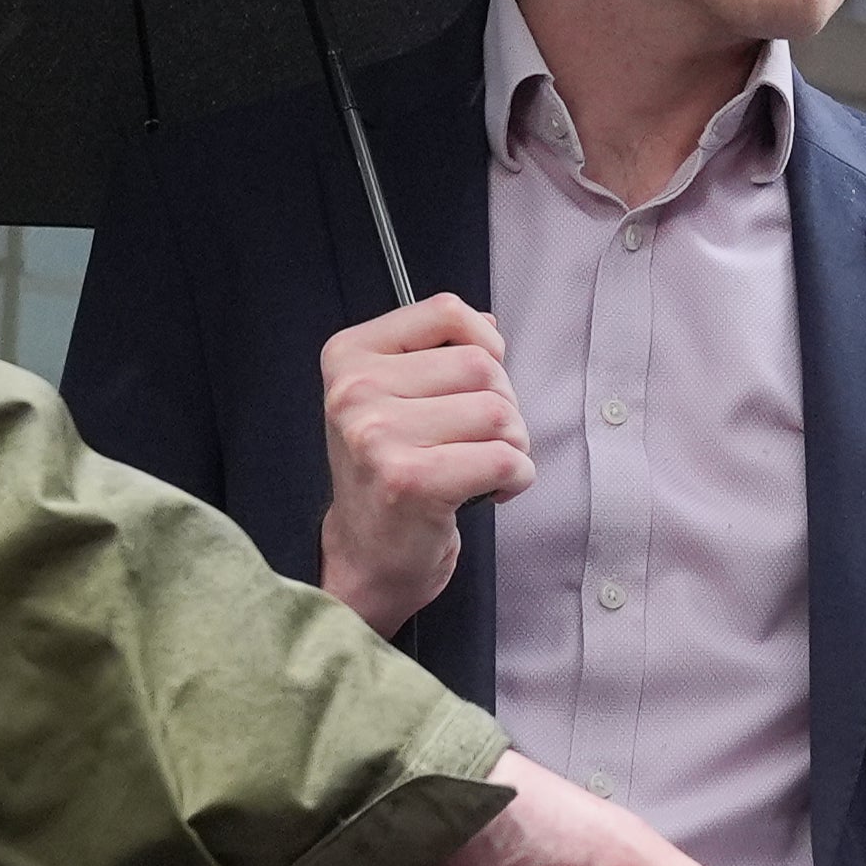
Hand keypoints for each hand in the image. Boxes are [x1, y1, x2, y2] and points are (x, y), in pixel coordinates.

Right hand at [318, 294, 530, 636]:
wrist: (367, 553)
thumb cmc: (389, 473)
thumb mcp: (393, 397)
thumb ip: (436, 352)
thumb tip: (486, 326)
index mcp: (349, 357)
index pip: (444, 312)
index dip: (483, 344)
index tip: (479, 380)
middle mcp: (354, 391)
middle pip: (482, 366)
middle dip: (503, 405)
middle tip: (477, 441)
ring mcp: (377, 436)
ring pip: (499, 413)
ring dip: (512, 445)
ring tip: (481, 466)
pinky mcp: (410, 480)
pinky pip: (505, 459)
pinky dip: (517, 477)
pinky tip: (489, 490)